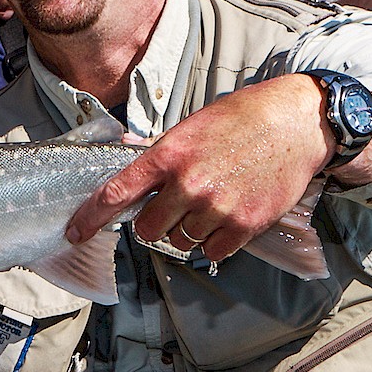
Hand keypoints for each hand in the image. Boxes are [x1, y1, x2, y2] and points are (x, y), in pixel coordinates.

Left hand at [65, 74, 333, 261]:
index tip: (75, 231)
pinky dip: (215, 242)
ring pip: (180, 242)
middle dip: (154, 223)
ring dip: (186, 231)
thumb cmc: (240, 120)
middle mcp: (189, 184)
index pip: (117, 193)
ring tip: (208, 206)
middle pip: (148, 229)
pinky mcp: (245, 224)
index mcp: (168, 155)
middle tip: (171, 208)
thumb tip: (126, 161)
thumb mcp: (191, 127)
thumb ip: (159, 153)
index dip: (90, 217)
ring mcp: (217, 207)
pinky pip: (212, 251)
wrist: (295, 122)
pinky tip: (226, 218)